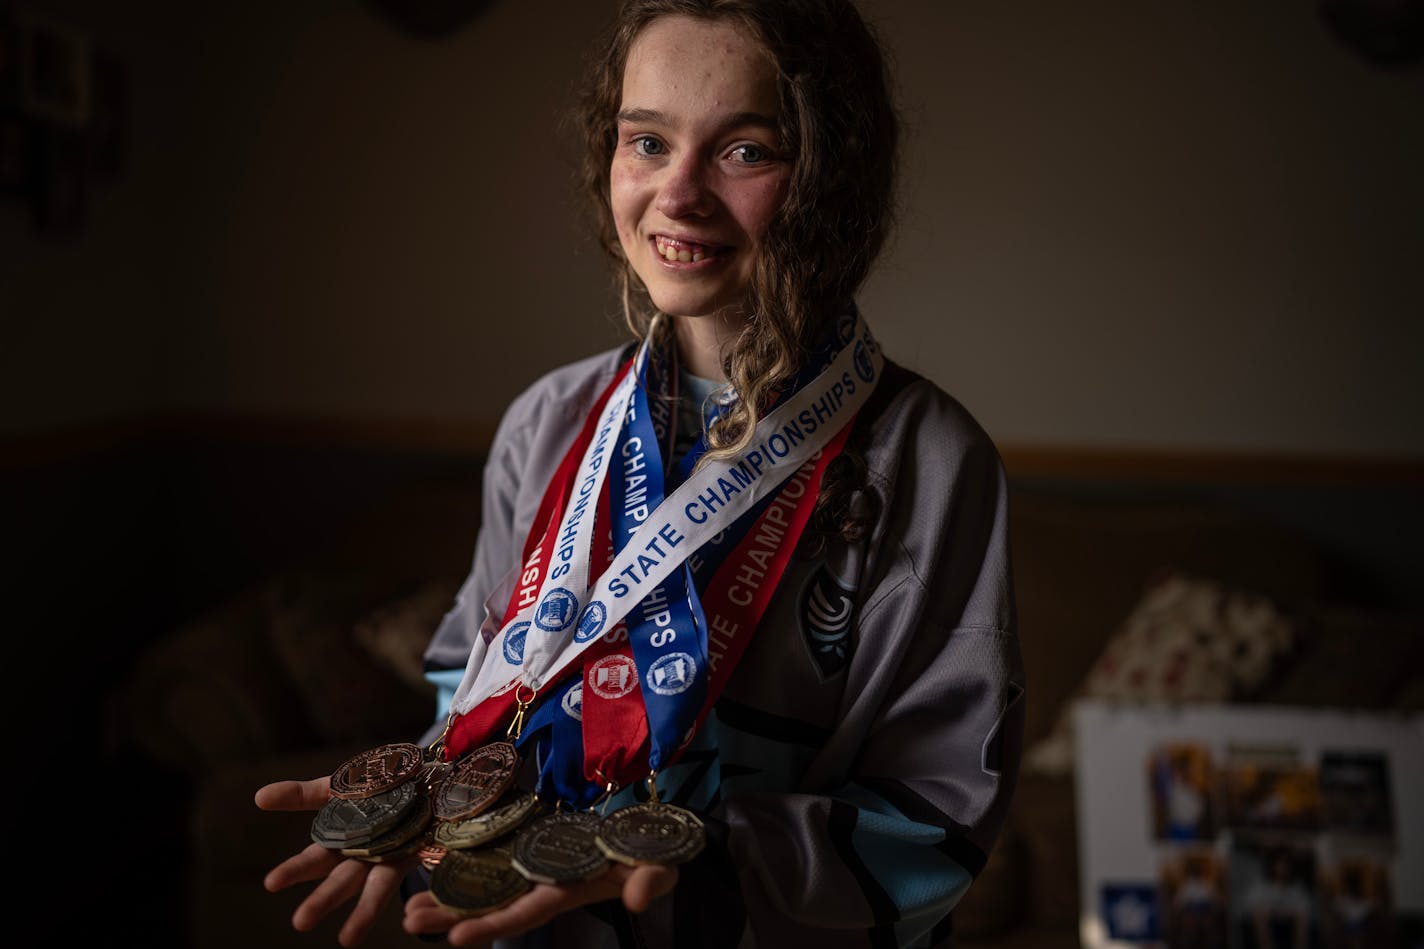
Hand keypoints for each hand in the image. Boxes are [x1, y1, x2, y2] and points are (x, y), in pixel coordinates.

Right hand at [255, 776, 412, 947]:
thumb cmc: (374, 786)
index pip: (313, 860)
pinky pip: (421, 872)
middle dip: (322, 900)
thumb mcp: (337, 786)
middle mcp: (366, 856)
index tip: (270, 883)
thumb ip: (301, 795)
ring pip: (378, 888)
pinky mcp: (426, 852)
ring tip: (347, 941)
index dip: (294, 870)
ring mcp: (395, 857)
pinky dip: (419, 895)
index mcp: (341, 841)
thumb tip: (258, 798)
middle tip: (300, 922)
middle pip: (342, 881)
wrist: (423, 778)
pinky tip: (413, 917)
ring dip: (364, 913)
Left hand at [403, 862, 678, 946]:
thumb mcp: (659, 867)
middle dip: (453, 916)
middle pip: (494, 907)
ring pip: (486, 890)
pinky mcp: (531, 849)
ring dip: (448, 900)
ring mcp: (536, 870)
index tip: (456, 938)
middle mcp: (545, 886)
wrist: (648, 838)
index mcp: (570, 890)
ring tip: (408, 909)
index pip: (527, 912)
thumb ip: (650, 881)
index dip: (493, 925)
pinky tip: (432, 873)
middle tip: (410, 921)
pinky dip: (464, 869)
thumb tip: (642, 900)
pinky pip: (494, 863)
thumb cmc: (655, 855)